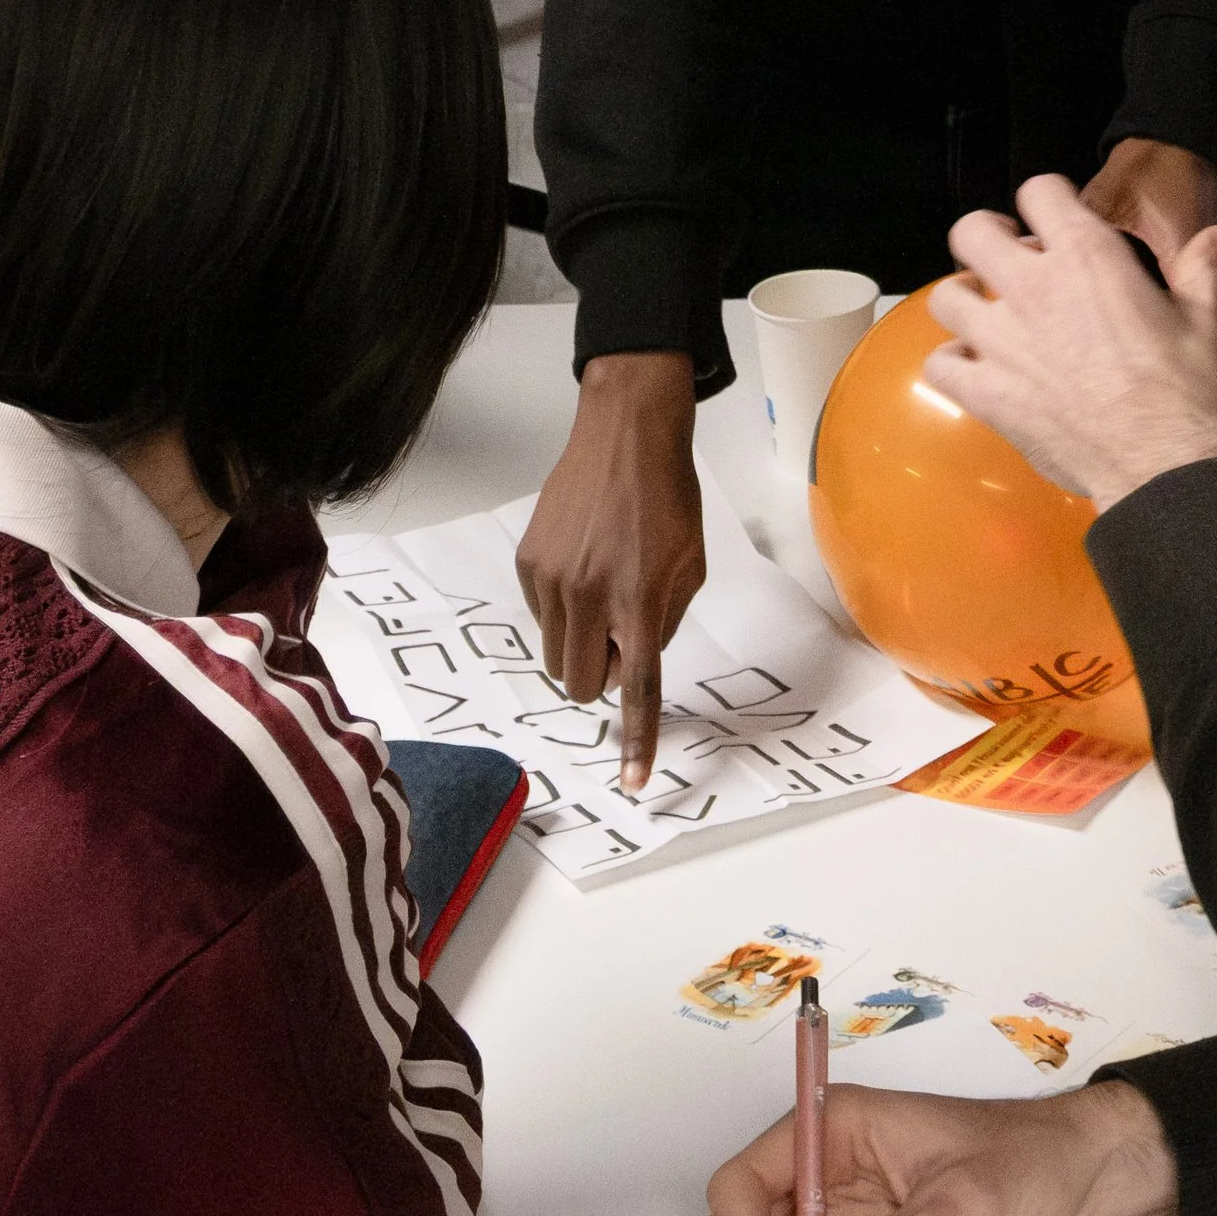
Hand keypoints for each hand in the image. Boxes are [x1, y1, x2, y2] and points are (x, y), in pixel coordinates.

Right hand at [514, 351, 702, 787]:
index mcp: (639, 600)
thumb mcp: (689, 565)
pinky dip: (561, 611)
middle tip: (623, 635)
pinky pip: (539, 616)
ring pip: (555, 657)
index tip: (633, 781)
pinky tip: (582, 567)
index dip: (636, 739)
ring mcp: (551, 579)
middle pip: (582, 683)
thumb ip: (663, 623)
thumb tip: (629, 664)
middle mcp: (589, 595)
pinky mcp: (527, 562)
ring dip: (581, 646)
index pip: (638, 688)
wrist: (624, 434)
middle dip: (602, 676)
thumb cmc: (668, 498)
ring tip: (604, 596)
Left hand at [928, 173, 1216, 513]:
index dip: (1044, 200)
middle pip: (971, 233)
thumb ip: (1200, 269)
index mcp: (1087, 258)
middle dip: (984, 237)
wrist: (1160, 462)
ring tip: (983, 311)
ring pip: (945, 296)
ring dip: (962, 299)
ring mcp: (1003, 341)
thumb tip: (1215, 238)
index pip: (1039, 191)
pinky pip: (940, 364)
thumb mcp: (1202, 318)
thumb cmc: (1182, 393)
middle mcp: (1034, 290)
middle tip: (1003, 254)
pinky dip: (952, 363)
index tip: (1051, 218)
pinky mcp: (987, 392)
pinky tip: (975, 367)